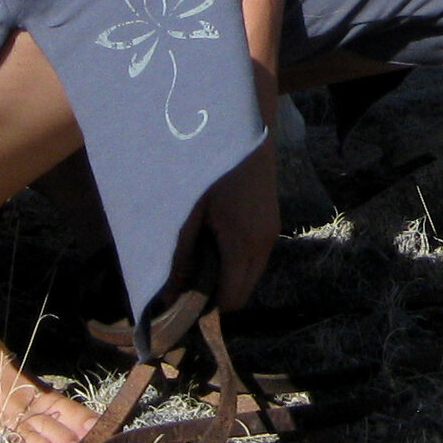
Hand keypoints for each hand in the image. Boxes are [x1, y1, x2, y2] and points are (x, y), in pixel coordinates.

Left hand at [196, 136, 278, 312]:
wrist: (247, 136)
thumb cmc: (212, 171)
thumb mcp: (189, 213)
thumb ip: (180, 254)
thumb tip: (170, 293)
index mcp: (242, 243)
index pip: (230, 298)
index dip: (206, 306)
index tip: (183, 298)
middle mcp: (263, 245)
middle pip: (242, 294)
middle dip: (216, 296)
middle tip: (189, 281)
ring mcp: (271, 236)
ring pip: (250, 278)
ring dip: (228, 278)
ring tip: (202, 257)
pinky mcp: (272, 227)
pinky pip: (255, 261)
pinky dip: (237, 263)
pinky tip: (218, 242)